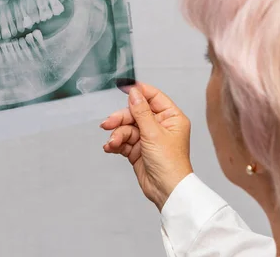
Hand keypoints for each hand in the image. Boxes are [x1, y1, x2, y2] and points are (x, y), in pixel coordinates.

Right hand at [101, 82, 192, 210]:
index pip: (153, 97)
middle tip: (108, 124)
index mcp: (171, 117)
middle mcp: (160, 126)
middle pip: (135, 113)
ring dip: (117, 135)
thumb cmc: (170, 164)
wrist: (166, 191)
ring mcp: (148, 138)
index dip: (138, 92)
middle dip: (120, 119)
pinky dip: (116, 143)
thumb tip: (134, 93)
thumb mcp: (153, 133)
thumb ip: (141, 111)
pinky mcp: (138, 150)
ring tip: (113, 144)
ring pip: (127, 128)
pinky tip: (111, 147)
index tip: (123, 87)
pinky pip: (124, 141)